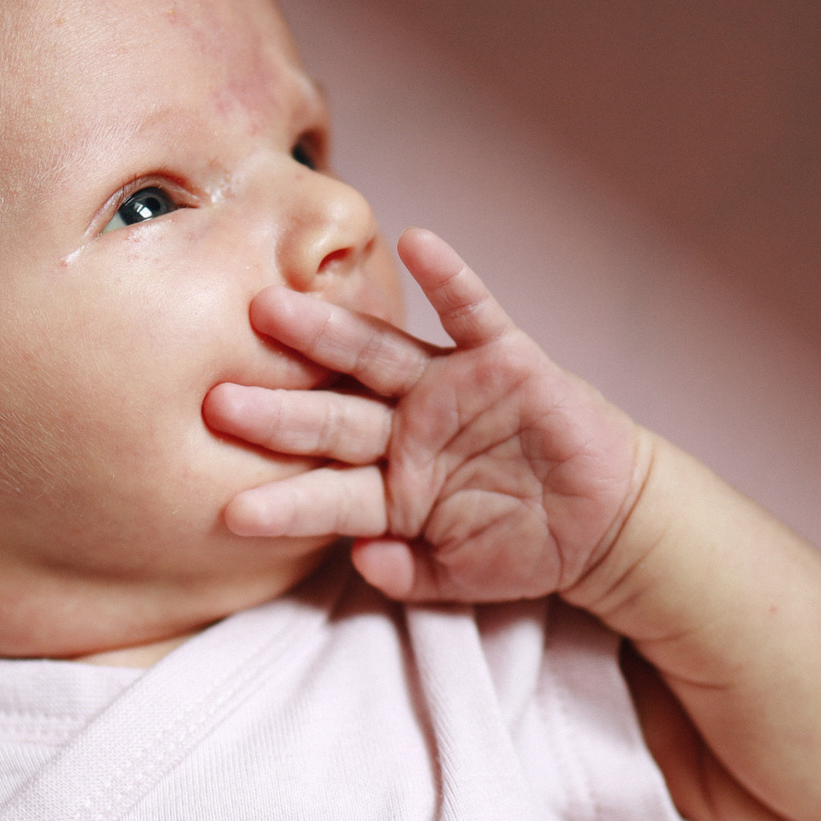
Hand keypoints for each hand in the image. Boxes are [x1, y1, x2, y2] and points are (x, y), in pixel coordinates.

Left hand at [206, 229, 648, 602]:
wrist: (602, 525)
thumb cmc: (522, 547)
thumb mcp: (458, 576)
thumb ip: (407, 573)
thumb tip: (362, 562)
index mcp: (389, 486)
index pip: (326, 491)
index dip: (285, 500)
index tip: (230, 508)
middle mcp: (405, 428)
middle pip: (331, 416)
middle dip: (278, 409)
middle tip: (218, 399)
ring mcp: (449, 389)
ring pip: (377, 354)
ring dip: (327, 332)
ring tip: (274, 308)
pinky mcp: (504, 359)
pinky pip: (472, 311)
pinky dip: (449, 278)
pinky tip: (416, 244)